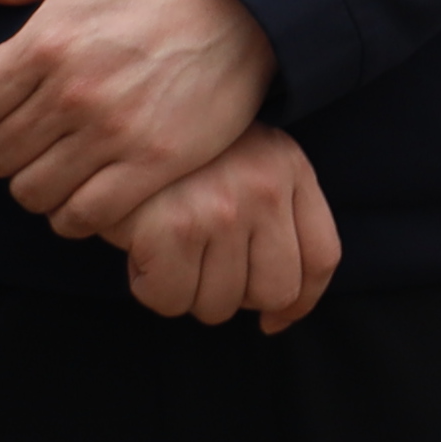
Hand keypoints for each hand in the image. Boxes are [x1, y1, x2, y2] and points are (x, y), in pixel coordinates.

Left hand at [0, 0, 277, 242]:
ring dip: (38, 186)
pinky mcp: (154, 162)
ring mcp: (114, 131)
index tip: (0, 113)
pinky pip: (84, 215)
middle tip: (33, 142)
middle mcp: (72, 91)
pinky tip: (88, 191)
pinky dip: (75, 214)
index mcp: (44, 42)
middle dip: (6, 153)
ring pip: (33, 193)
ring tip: (59, 168)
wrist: (245, 2)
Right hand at [113, 125, 340, 329]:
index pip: (322, 258)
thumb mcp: (247, 163)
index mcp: (290, 169)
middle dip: (236, 296)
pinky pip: (171, 299)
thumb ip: (277, 221)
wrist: (118, 122)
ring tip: (170, 250)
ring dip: (188, 292)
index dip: (300, 302)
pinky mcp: (173, 228)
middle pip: (275, 292)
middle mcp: (265, 189)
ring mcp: (223, 210)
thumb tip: (280, 316)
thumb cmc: (182, 156)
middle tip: (202, 268)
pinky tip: (143, 251)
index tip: (274, 319)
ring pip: (219, 304)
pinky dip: (151, 287)